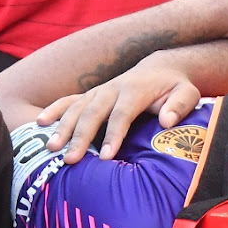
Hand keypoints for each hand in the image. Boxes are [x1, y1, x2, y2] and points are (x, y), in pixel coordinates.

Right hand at [40, 56, 200, 162]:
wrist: (161, 67)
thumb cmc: (175, 87)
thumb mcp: (187, 93)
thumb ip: (180, 106)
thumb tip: (166, 121)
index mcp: (135, 90)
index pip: (121, 115)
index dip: (112, 135)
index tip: (105, 157)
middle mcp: (112, 88)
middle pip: (92, 113)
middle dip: (80, 136)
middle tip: (70, 159)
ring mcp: (99, 90)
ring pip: (76, 108)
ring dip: (62, 127)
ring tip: (51, 148)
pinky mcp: (91, 94)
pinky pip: (69, 101)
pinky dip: (54, 110)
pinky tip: (39, 123)